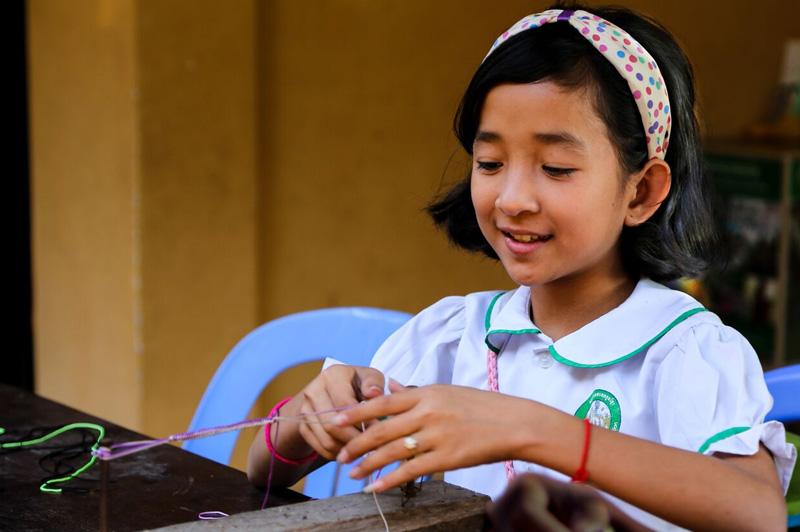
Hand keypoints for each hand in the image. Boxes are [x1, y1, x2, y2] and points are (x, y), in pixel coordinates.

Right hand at [295, 364, 384, 459]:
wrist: (332, 391)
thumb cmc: (358, 384)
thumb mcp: (369, 377)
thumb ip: (374, 383)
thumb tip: (374, 393)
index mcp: (331, 376)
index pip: (344, 404)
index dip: (363, 419)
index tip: (379, 430)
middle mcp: (313, 391)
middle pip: (332, 425)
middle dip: (355, 439)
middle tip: (373, 447)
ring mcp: (305, 410)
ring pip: (326, 440)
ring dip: (347, 450)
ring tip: (365, 451)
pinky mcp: (303, 426)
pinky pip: (320, 448)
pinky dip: (337, 454)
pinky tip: (352, 452)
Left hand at [334, 381, 540, 491]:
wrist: (514, 423)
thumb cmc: (481, 406)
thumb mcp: (447, 392)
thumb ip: (416, 392)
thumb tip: (391, 386)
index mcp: (426, 393)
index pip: (383, 402)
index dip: (356, 412)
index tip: (336, 420)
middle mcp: (427, 413)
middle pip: (382, 429)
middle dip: (356, 443)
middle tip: (338, 454)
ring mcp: (436, 436)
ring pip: (392, 451)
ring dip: (368, 464)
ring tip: (352, 473)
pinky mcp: (446, 458)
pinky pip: (411, 471)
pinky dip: (390, 479)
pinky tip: (376, 487)